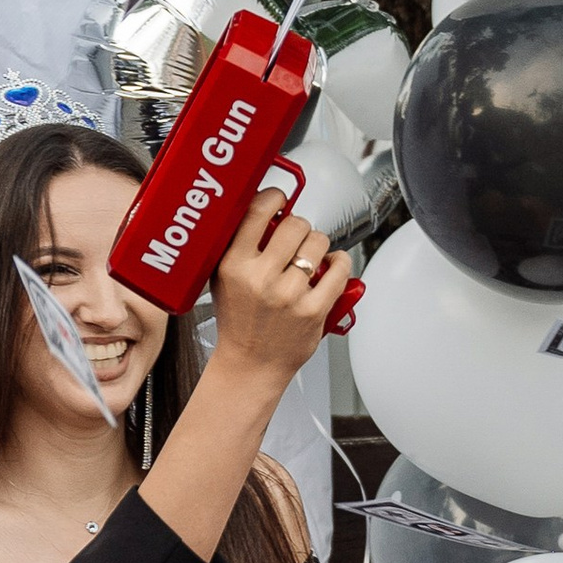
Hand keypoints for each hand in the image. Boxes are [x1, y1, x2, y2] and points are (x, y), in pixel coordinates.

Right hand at [207, 188, 351, 392]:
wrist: (251, 364)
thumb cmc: (239, 321)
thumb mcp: (222, 279)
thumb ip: (236, 245)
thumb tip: (263, 208)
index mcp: (234, 265)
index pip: (257, 211)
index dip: (274, 197)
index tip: (280, 200)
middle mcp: (261, 278)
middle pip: (295, 224)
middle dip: (299, 227)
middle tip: (295, 238)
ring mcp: (289, 295)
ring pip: (319, 242)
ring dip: (319, 244)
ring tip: (311, 255)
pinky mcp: (313, 310)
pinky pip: (340, 270)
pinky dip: (340, 262)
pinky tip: (332, 265)